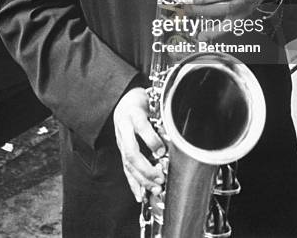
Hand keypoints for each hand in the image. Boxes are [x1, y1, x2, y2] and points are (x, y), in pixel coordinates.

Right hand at [113, 88, 165, 202]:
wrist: (125, 101)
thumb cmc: (142, 102)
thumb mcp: (153, 102)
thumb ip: (162, 117)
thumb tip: (175, 136)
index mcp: (134, 113)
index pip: (141, 126)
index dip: (151, 140)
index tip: (163, 151)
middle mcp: (124, 128)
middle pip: (131, 151)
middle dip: (146, 168)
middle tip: (160, 177)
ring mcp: (121, 140)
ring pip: (128, 163)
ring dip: (142, 179)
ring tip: (155, 188)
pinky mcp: (121, 150)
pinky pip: (125, 168)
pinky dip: (133, 183)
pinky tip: (140, 194)